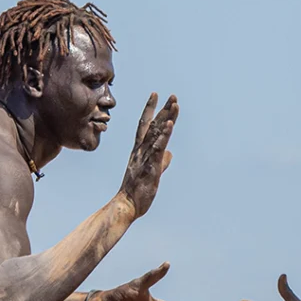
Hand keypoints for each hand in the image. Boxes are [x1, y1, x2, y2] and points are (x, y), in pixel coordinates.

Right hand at [119, 93, 177, 218]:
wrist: (126, 205)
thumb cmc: (137, 191)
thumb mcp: (152, 173)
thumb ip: (162, 162)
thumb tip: (170, 154)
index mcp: (139, 150)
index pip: (144, 125)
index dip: (151, 109)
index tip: (156, 95)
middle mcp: (140, 150)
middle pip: (152, 125)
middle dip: (163, 109)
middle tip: (173, 96)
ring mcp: (144, 157)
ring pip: (156, 133)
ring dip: (166, 118)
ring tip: (175, 103)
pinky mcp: (150, 167)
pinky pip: (157, 148)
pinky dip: (164, 135)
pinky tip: (170, 124)